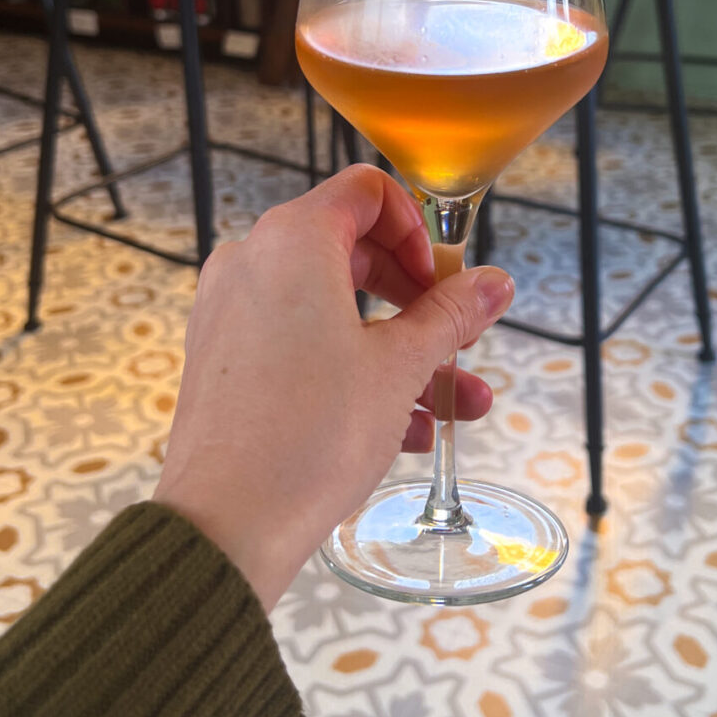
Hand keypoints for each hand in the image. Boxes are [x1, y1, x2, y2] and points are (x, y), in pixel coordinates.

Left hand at [154, 166, 513, 610]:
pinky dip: (351, 372)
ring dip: (398, 351)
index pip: (366, 193)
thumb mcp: (400, 368)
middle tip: (456, 339)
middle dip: (417, 299)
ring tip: (455, 405)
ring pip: (331, 312)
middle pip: (352, 252)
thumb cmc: (308, 436)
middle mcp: (251, 263)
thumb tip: (493, 284)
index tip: (444, 282)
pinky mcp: (223, 362)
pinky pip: (299, 346)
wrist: (227, 523)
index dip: (418, 231)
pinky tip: (406, 430)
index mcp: (292, 241)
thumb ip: (450, 315)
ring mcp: (230, 313)